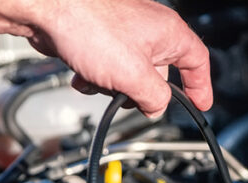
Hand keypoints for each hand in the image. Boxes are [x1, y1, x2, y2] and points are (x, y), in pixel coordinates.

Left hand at [0, 0, 211, 117]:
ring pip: (129, 74)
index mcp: (168, 32)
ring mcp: (123, 33)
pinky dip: (95, 77)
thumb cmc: (89, 26)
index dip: (200, 86)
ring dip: (113, 87)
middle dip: (141, 93)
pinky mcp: (99, 38)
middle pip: (159, 74)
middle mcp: (148, 29)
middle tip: (131, 100)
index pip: (198, 62)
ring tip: (98, 81)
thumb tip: (157, 108)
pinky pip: (106, 67)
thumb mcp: (135, 76)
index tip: (200, 104)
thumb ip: (155, 98)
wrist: (47, 8)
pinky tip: (82, 75)